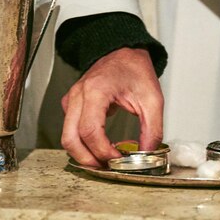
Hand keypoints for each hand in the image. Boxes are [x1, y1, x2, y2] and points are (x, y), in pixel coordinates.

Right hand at [60, 47, 163, 165]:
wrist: (123, 52)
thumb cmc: (135, 70)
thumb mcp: (152, 99)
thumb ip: (152, 129)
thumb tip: (147, 154)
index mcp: (96, 91)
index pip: (90, 130)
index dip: (103, 151)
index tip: (120, 159)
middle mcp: (78, 95)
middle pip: (70, 138)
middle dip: (88, 159)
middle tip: (109, 167)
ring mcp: (71, 100)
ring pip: (67, 137)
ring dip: (84, 154)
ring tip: (107, 159)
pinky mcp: (71, 105)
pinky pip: (70, 130)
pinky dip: (83, 143)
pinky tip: (103, 145)